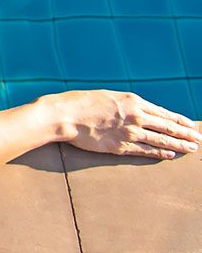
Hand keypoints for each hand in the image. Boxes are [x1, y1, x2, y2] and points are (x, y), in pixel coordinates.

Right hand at [53, 89, 201, 159]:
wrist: (65, 114)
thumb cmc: (82, 102)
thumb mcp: (108, 96)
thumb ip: (127, 104)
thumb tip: (141, 111)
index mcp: (133, 101)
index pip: (164, 113)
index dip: (180, 121)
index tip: (191, 126)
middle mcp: (135, 116)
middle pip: (168, 127)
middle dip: (186, 134)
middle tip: (199, 140)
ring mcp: (129, 132)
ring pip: (161, 140)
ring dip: (179, 146)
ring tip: (192, 149)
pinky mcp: (121, 146)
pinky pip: (146, 151)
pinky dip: (160, 153)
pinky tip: (170, 155)